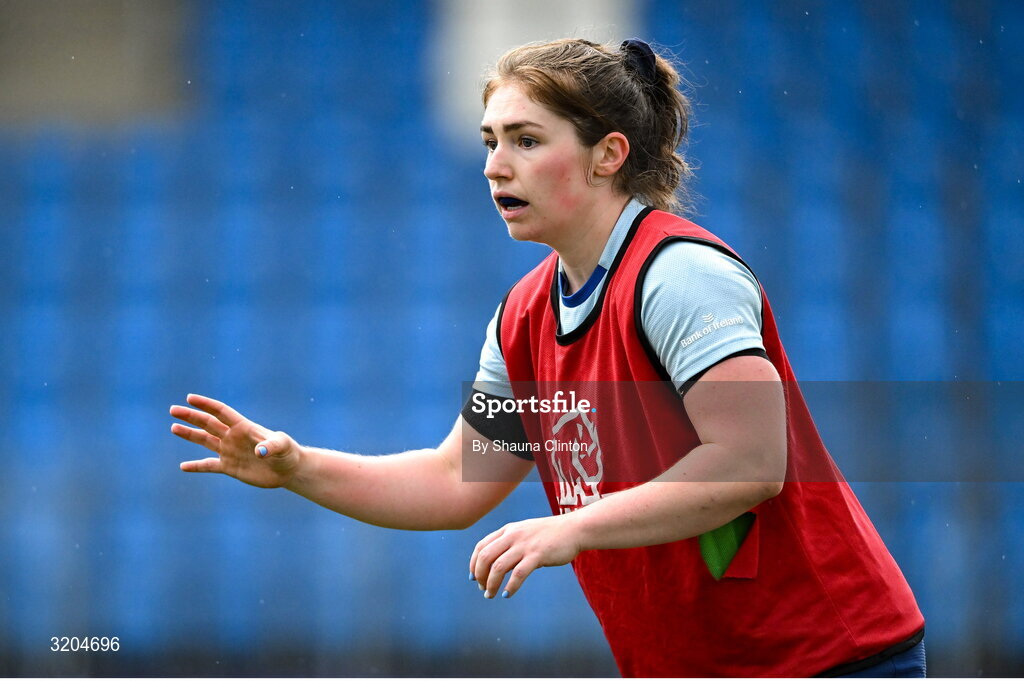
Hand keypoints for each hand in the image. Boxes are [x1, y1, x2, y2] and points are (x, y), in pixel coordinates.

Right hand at [170, 394, 300, 487]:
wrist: (288, 470)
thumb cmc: (288, 453)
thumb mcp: (283, 446)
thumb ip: (271, 446)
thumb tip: (260, 452)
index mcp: (244, 427)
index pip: (222, 412)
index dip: (207, 405)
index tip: (190, 398)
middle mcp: (233, 437)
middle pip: (208, 424)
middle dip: (191, 416)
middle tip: (173, 410)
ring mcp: (230, 452)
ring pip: (205, 441)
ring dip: (190, 434)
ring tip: (174, 427)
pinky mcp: (230, 468)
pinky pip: (209, 466)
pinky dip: (196, 466)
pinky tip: (183, 467)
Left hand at [470, 514, 582, 598]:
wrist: (574, 529)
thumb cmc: (550, 534)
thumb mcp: (525, 531)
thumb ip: (510, 540)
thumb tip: (496, 560)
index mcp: (508, 530)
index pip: (481, 546)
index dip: (473, 563)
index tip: (473, 576)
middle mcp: (513, 536)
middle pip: (485, 556)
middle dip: (479, 575)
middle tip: (482, 588)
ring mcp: (525, 545)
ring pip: (498, 567)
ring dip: (491, 584)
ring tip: (490, 595)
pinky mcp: (537, 555)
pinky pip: (518, 574)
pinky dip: (510, 586)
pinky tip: (508, 594)